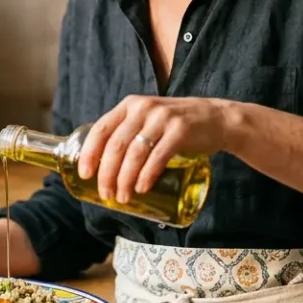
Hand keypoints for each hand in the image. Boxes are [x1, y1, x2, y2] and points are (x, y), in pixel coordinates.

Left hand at [77, 94, 230, 203]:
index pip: (101, 129)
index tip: (85, 175)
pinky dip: (147, 175)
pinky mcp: (180, 131)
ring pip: (135, 153)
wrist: (216, 119)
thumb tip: (102, 165)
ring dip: (125, 179)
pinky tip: (142, 189)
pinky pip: (158, 156)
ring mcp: (162, 118)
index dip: (90, 153)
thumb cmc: (176, 126)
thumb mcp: (148, 120)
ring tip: (123, 197)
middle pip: (116, 145)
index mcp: (129, 105)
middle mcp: (143, 108)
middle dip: (107, 174)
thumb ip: (128, 133)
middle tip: (106, 195)